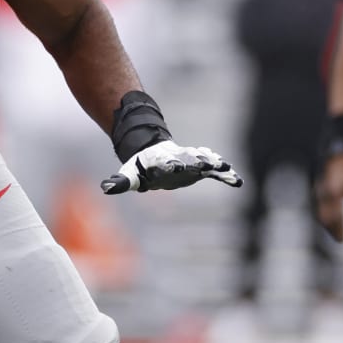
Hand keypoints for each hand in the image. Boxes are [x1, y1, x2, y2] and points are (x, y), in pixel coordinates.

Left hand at [100, 139, 241, 193]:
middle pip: (190, 160)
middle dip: (198, 161)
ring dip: (215, 164)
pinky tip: (238, 181)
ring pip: (205, 161)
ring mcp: (192, 162)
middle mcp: (180, 160)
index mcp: (163, 162)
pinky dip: (225, 176)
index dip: (172, 165)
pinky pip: (215, 172)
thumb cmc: (142, 167)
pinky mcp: (201, 168)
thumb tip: (105, 188)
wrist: (156, 154)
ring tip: (227, 168)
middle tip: (208, 163)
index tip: (177, 166)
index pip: (167, 163)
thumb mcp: (129, 175)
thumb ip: (119, 182)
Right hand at [314, 151, 342, 242]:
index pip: (336, 217)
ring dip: (327, 225)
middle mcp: (322, 194)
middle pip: (326, 218)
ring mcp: (316, 192)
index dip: (339, 229)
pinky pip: (316, 206)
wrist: (333, 152)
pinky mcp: (314, 190)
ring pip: (319, 213)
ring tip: (334, 232)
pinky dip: (322, 216)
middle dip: (333, 230)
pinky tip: (327, 221)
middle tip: (340, 239)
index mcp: (334, 194)